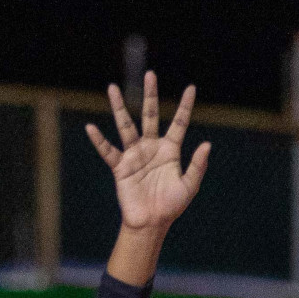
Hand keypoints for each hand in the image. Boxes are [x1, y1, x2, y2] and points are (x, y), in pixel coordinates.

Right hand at [86, 71, 211, 234]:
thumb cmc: (171, 205)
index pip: (179, 123)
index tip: (191, 88)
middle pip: (150, 115)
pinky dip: (99, 140)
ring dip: (118, 108)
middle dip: (150, 95)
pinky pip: (108, 151)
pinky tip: (91, 128)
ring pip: (126, 126)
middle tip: (150, 74)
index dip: (185, 106)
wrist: (152, 223)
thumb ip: (198, 165)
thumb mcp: (189, 186)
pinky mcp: (121, 167)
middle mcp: (151, 147)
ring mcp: (135, 155)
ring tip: (112, 88)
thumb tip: (207, 144)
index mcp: (170, 150)